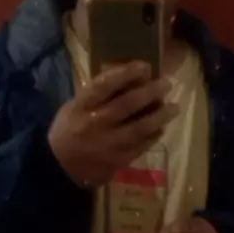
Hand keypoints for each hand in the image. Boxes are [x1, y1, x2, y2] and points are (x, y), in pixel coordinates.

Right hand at [48, 61, 176, 186]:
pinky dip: (153, 136)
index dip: (125, 73)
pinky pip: (141, 146)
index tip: (145, 66)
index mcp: (81, 107)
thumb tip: (130, 81)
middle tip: (167, 83)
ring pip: (139, 128)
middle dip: (150, 92)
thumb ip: (97, 96)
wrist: (59, 166)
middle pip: (127, 105)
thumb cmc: (68, 130)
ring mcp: (108, 144)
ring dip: (160, 116)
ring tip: (174, 107)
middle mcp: (95, 124)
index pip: (104, 85)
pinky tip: (161, 128)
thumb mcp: (74, 107)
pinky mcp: (117, 161)